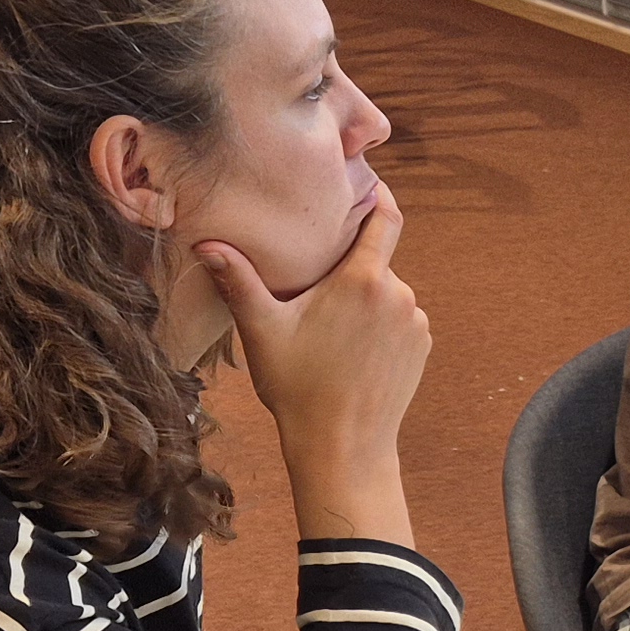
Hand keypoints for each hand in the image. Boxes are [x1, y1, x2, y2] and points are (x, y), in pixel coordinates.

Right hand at [200, 186, 426, 536]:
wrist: (344, 445)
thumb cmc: (298, 387)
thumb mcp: (262, 330)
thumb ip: (239, 281)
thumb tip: (206, 244)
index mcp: (364, 280)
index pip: (386, 218)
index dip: (378, 196)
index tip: (366, 185)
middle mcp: (400, 294)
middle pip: (376, 261)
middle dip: (349, 268)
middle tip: (315, 288)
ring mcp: (417, 322)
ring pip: (387, 293)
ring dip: (364, 301)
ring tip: (330, 330)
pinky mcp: (423, 347)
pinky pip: (400, 321)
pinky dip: (379, 326)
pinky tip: (352, 351)